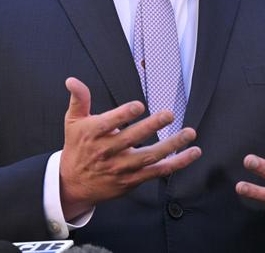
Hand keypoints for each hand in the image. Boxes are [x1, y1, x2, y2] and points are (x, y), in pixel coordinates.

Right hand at [59, 77, 201, 219]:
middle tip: (169, 114)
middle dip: (151, 126)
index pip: (108, 123)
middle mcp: (108, 151)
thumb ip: (79, 99)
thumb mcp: (73, 121)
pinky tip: (192, 153)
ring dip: (171, 145)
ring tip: (189, 133)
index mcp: (93, 134)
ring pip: (149, 156)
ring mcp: (122, 167)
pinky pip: (158, 172)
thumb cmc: (77, 146)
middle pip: (132, 139)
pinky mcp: (132, 179)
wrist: (73, 183)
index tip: (139, 105)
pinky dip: (177, 163)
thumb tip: (72, 80)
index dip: (123, 114)